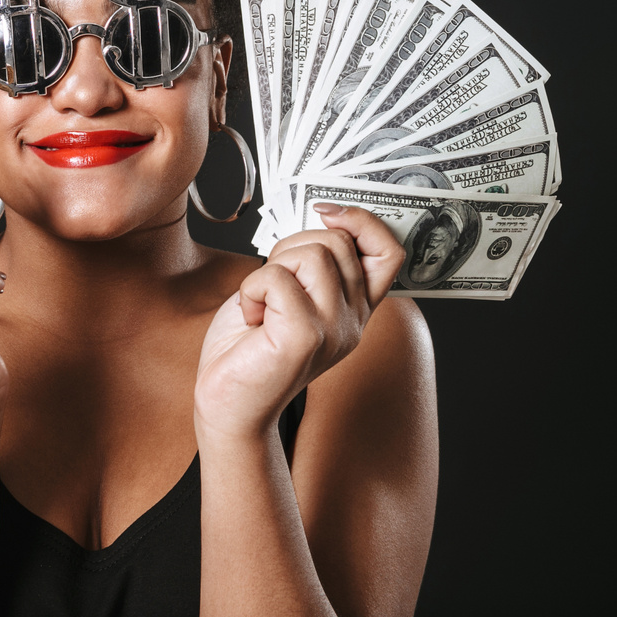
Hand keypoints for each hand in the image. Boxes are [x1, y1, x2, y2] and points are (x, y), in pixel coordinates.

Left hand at [193, 204, 404, 441]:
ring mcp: (335, 330)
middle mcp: (354, 320)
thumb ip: (312, 262)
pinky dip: (251, 289)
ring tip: (261, 304)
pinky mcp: (306, 338)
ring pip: (312, 254)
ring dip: (271, 269)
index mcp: (355, 307)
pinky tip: (251, 318)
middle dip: (291, 247)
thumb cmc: (250, 345)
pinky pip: (277, 278)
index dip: (362, 221)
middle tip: (270, 285)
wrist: (228, 404)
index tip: (326, 212)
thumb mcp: (289, 291)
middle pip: (337, 241)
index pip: (389, 250)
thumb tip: (319, 217)